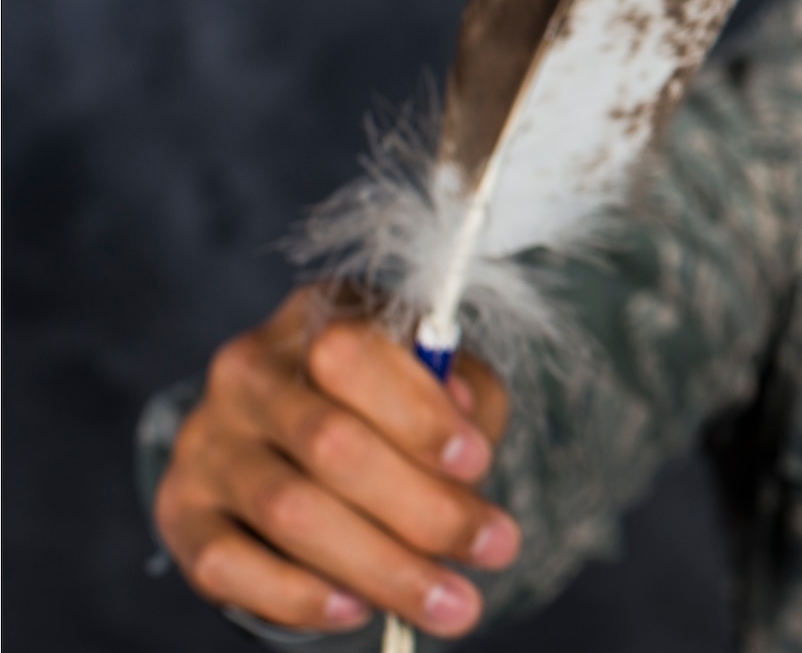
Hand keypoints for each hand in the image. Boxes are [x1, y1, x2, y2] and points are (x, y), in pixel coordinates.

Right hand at [154, 287, 516, 638]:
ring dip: (382, 566)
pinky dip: (297, 596)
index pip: (353, 352)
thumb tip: (464, 423)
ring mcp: (207, 441)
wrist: (292, 439)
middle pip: (329, 441)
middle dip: (424, 508)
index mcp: (317, 317)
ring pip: (290, 509)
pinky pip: (226, 565)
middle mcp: (249, 372)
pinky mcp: (182, 511)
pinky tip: (357, 609)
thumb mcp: (441, 382)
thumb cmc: (391, 405)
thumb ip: (467, 395)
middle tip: (495, 549)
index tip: (477, 463)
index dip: (418, 412)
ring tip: (451, 602)